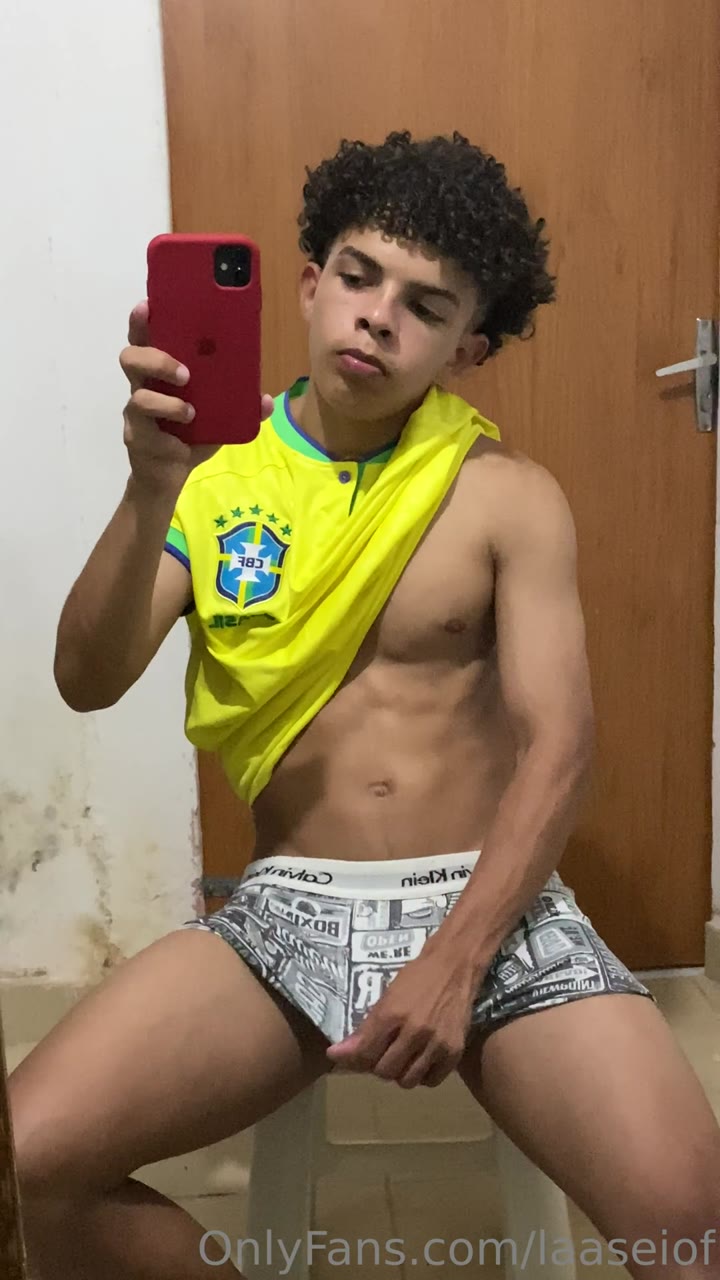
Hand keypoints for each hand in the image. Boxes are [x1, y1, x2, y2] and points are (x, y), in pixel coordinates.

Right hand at [119, 300, 274, 496]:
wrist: (168, 476)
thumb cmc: (190, 437)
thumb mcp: (220, 418)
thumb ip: (240, 406)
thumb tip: (267, 400)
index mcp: (160, 373)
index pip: (146, 338)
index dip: (142, 320)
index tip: (149, 305)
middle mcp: (143, 386)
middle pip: (131, 357)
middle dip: (156, 358)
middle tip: (185, 372)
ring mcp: (136, 413)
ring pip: (138, 396)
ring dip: (167, 402)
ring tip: (190, 411)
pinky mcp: (137, 438)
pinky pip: (147, 430)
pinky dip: (170, 435)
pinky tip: (183, 440)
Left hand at [326, 951, 480, 1088]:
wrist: (455, 965)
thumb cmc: (417, 977)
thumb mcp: (387, 996)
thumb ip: (365, 1028)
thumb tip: (337, 1054)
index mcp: (392, 1014)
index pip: (365, 1054)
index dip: (356, 1059)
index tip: (356, 1057)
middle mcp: (415, 1031)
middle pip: (385, 1071)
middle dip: (379, 1065)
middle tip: (383, 1054)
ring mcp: (437, 1043)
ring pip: (408, 1081)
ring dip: (401, 1073)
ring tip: (403, 1058)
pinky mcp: (455, 1051)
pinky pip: (431, 1081)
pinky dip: (423, 1075)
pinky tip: (421, 1060)